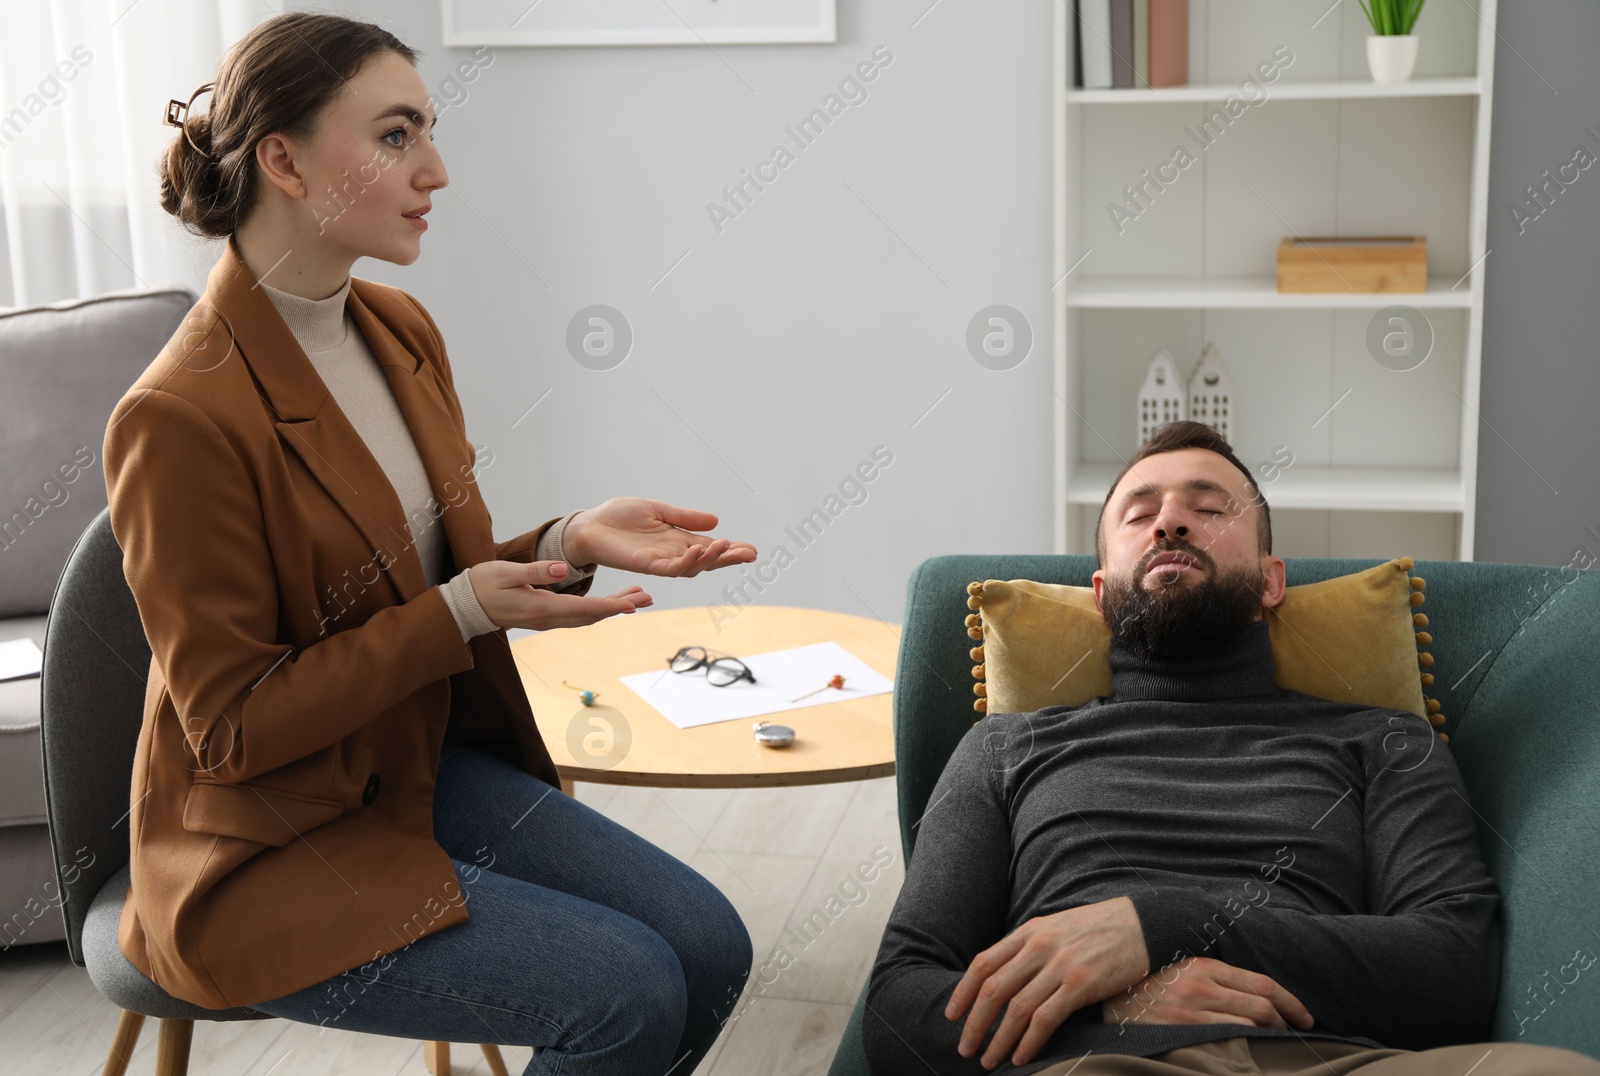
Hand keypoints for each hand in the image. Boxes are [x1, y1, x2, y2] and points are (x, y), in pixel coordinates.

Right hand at [467, 559, 651, 630]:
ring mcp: (548, 621)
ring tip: (638, 596)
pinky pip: (579, 615)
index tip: (632, 604)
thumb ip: (535, 571)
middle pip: (592, 615)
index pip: (582, 609)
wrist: (466, 605)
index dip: (609, 606)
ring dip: (613, 608)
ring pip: (588, 617)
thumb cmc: (483, 584)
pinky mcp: (547, 617)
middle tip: (647, 596)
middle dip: (621, 607)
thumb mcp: (505, 572)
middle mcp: (548, 619)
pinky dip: (599, 608)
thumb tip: (563, 570)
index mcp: (540, 608)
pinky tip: (612, 600)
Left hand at [563, 498, 756, 576]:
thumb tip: (715, 520)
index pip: (710, 547)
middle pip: (706, 560)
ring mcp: (659, 561)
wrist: (590, 525)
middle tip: (749, 554)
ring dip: (710, 559)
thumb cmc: (620, 517)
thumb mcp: (659, 510)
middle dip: (728, 558)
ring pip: (691, 567)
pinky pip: (669, 568)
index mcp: (678, 540)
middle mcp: (672, 554)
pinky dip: (685, 561)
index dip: (730, 549)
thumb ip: (684, 517)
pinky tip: (697, 550)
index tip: (752, 550)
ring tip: (726, 546)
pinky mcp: (644, 564)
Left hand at [945, 896, 1148, 1068]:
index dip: (962, 992)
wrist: (1141, 924)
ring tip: (988, 1059)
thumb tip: (1000, 979)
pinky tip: (1020, 1057)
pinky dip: (1028, 1041)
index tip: (951, 1016)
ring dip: (998, 1039)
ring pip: (1015, 1008)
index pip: (982, 964)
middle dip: (974, 1023)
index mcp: (1027, 932)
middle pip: (993, 989)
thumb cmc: (1096, 930)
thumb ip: (1027, 949)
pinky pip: (1045, 1018)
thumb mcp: (1054, 929)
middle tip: (964, 1048)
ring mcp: (1059, 965)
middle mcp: (1038, 947)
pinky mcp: (1080, 984)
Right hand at [1104, 955, 1313, 1031]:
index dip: (1291, 1002)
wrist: (1106, 997)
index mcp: (1203, 965)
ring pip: (1249, 1023)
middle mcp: (1201, 985)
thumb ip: (1213, 976)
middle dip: (1285, 1021)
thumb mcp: (1180, 969)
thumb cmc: (1147, 984)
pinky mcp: (1182, 1029)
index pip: (1262, 983)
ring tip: (1274, 1041)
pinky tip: (1248, 1047)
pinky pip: (1227, 1037)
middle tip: (1294, 1033)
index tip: (1306, 1017)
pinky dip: (1245, 1043)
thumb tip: (1255, 993)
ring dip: (1267, 1035)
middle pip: (1262, 1004)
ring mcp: (1192, 1009)